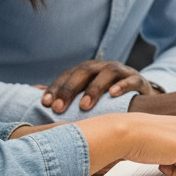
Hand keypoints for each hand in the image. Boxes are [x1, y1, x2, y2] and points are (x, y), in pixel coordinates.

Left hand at [42, 59, 158, 113]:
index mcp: (87, 71)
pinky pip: (130, 80)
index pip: (68, 75)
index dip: (56, 87)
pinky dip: (122, 86)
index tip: (45, 103)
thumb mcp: (85, 93)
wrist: (140, 95)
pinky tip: (113, 95)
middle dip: (70, 89)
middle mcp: (102, 67)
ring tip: (84, 106)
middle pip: (84, 71)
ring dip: (94, 89)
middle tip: (59, 108)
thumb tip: (34, 90)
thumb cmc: (107, 97)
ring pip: (107, 73)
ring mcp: (121, 72)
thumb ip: (64, 92)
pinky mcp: (137, 79)